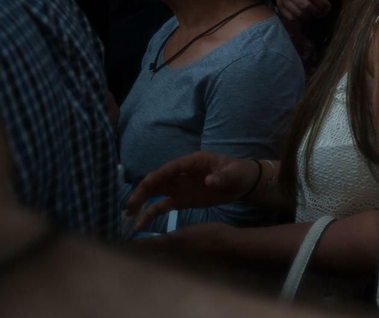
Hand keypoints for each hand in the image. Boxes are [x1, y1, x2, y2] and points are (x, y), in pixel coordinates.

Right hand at [124, 152, 259, 233]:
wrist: (242, 184)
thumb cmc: (238, 172)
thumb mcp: (233, 173)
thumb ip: (222, 177)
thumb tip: (209, 181)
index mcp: (193, 162)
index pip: (172, 167)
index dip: (159, 175)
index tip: (146, 184)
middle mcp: (181, 173)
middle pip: (157, 180)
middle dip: (142, 190)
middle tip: (129, 205)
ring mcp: (179, 187)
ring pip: (155, 192)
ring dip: (141, 201)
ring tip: (128, 213)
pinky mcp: (180, 200)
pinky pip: (162, 206)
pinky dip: (150, 214)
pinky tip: (140, 225)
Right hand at [277, 0, 336, 21]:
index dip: (323, 3)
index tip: (329, 7)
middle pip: (306, 6)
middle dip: (318, 12)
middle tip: (325, 12)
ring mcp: (283, 0)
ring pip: (300, 14)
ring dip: (311, 17)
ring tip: (318, 14)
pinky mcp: (280, 8)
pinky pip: (293, 18)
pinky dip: (302, 20)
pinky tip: (308, 16)